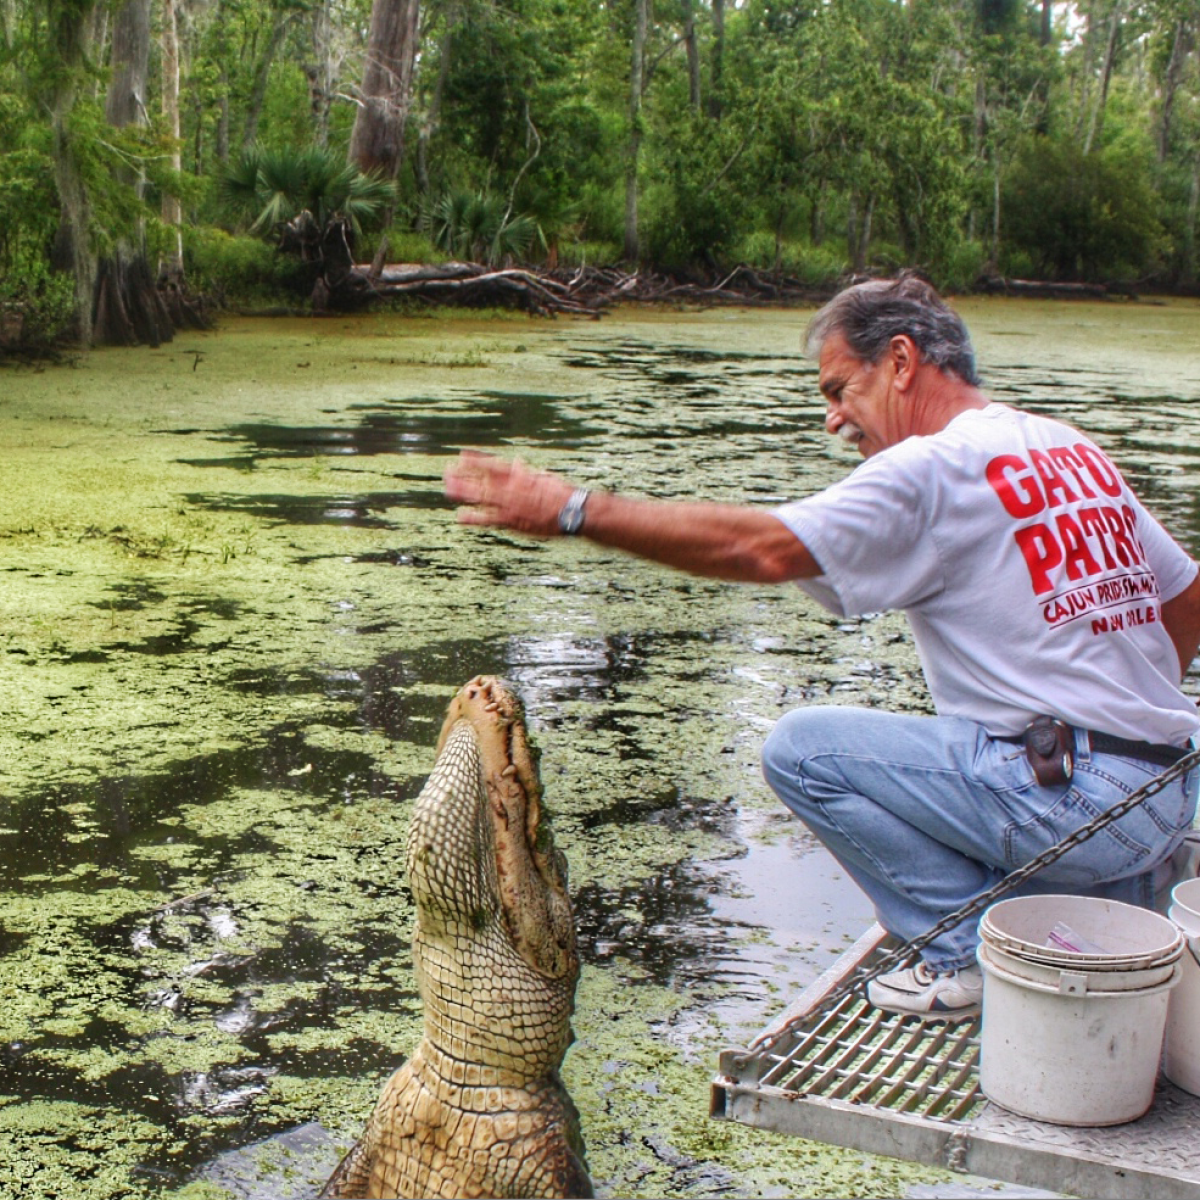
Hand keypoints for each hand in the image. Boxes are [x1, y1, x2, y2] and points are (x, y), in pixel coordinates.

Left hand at [444, 451, 576, 536]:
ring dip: (463, 492)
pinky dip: (474, 518)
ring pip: (480, 497)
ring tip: (447, 488)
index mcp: (518, 475)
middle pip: (481, 480)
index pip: (492, 465)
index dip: (476, 461)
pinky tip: (460, 517)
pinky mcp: (511, 521)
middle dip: (464, 476)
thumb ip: (526, 472)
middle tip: (447, 472)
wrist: (570, 512)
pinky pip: (488, 519)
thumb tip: (516, 464)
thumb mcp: (543, 477)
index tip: (462, 456)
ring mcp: (509, 505)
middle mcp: (510, 488)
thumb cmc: (560, 493)